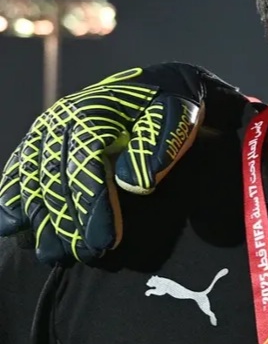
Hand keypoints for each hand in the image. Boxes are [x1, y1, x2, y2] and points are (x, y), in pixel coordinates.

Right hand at [0, 63, 255, 264]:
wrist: (156, 87)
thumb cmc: (170, 109)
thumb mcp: (176, 119)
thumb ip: (157, 148)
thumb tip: (132, 183)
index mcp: (96, 114)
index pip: (87, 165)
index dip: (94, 205)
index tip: (105, 241)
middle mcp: (63, 120)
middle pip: (57, 177)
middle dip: (69, 222)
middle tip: (86, 257)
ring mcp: (48, 130)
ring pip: (34, 178)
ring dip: (40, 219)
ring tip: (53, 255)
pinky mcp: (41, 140)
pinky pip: (20, 169)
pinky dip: (11, 196)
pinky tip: (10, 226)